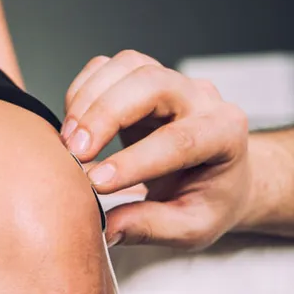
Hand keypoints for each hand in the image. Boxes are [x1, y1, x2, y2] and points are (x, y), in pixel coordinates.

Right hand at [61, 50, 250, 247]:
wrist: (220, 176)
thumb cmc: (210, 200)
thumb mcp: (192, 228)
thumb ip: (152, 227)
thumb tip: (107, 228)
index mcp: (225, 134)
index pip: (179, 140)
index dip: (134, 161)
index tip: (96, 184)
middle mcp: (201, 99)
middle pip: (153, 83)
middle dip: (107, 114)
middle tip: (76, 152)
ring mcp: (172, 82)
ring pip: (129, 66)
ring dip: (90, 99)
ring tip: (69, 141)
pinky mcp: (143, 77)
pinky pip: (109, 67)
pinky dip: (83, 90)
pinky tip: (74, 125)